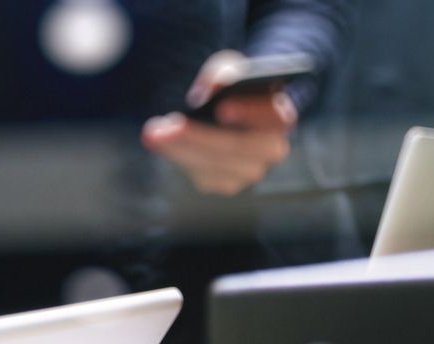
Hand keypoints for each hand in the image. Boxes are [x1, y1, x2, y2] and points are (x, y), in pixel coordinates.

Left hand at [142, 50, 298, 196]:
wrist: (225, 112)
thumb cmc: (230, 88)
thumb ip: (222, 74)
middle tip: (169, 126)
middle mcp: (272, 149)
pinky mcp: (226, 183)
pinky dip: (177, 156)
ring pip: (215, 164)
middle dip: (200, 136)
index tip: (222, 109)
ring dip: (180, 148)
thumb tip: (207, 91)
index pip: (276, 117)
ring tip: (153, 132)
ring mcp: (251, 171)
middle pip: (238, 147)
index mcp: (281, 116)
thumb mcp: (227, 71)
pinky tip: (157, 141)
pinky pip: (201, 175)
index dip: (250, 113)